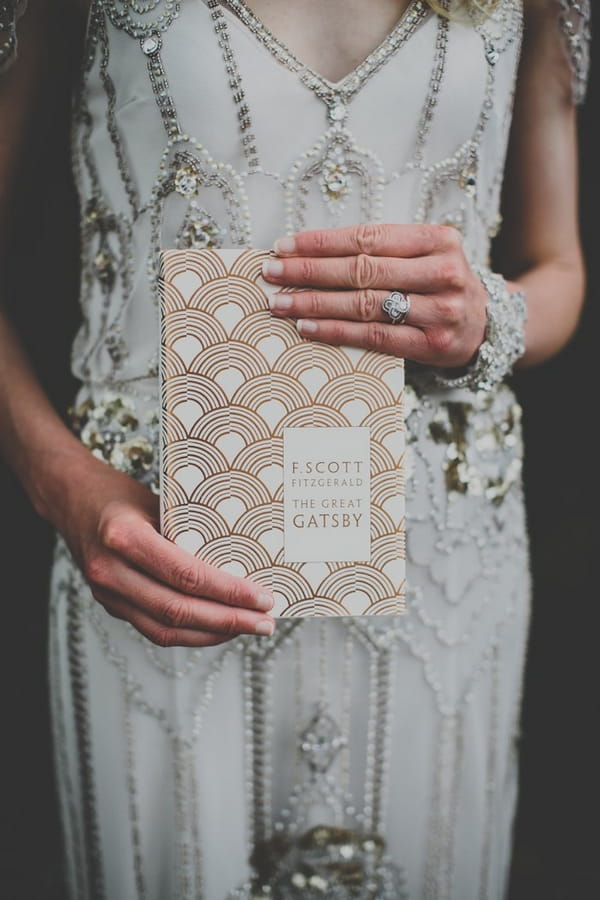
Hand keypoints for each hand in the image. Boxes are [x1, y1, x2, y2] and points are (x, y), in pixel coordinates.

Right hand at [54, 450, 275, 646]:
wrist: (69, 499)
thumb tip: (245, 552)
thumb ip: (191, 527)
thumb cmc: (119, 493)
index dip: (228, 592)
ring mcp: (106, 592)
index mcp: (124, 537)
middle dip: (228, 621)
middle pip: (177, 610)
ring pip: (165, 629)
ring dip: (212, 634)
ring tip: (248, 628)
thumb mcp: (157, 499)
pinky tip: (217, 626)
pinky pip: (153, 628)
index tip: (263, 597)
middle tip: (265, 622)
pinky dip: (189, 632)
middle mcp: (111, 570)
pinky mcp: (109, 604)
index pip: (186, 575)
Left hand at [261, 223, 487, 367]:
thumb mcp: (424, 255)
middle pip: (363, 270)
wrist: (487, 325)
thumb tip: (309, 252)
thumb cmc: (440, 284)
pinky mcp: (432, 345)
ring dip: (314, 303)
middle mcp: (443, 272)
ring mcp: (440, 311)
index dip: (323, 242)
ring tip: (280, 302)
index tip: (285, 245)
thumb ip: (382, 250)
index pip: (369, 237)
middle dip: (310, 271)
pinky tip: (306, 326)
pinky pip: (373, 337)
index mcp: (438, 239)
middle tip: (272, 272)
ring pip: (364, 305)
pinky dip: (335, 331)